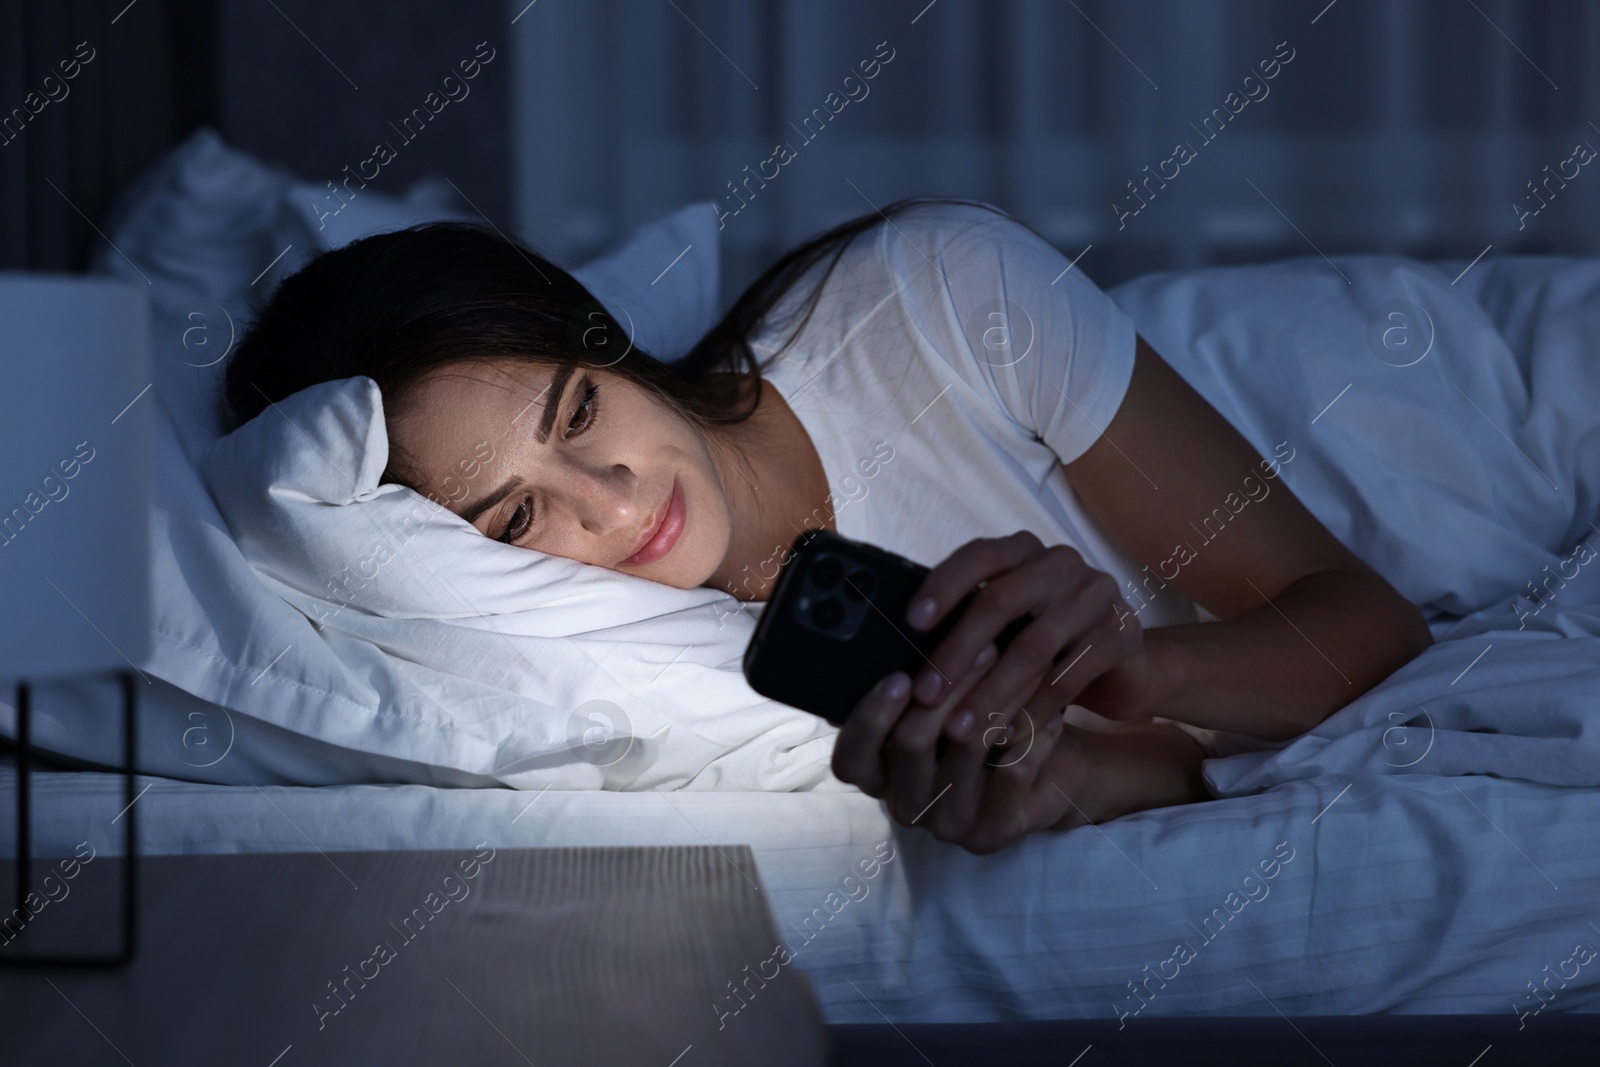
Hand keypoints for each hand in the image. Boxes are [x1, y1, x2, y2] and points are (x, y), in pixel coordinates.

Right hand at [830, 668, 1068, 853]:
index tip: (900, 678)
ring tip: (1024, 662)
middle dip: (948, 687)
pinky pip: (1012, 772)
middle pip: (911, 743)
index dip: (870, 718)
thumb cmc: (983, 726)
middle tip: (983, 647)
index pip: (852, 758)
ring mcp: (946, 824)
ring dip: (998, 698)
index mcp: (879, 774)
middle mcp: (905, 804)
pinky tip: (1051, 708)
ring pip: (966, 749)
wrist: (1049, 778)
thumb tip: (904, 636)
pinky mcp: (990, 833)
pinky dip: (1033, 734)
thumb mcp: (944, 704)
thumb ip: (919, 684)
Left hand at [905, 531, 1152, 745]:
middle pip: (1001, 601)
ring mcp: (1096, 595)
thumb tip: (899, 653)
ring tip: (959, 729)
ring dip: (990, 692)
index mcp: (1025, 551)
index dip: (944, 586)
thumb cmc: (1046, 646)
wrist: (1125, 666)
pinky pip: (1069, 676)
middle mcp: (1061, 563)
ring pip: (1034, 645)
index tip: (911, 622)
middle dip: (957, 652)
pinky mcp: (1121, 633)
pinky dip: (1032, 712)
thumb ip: (968, 623)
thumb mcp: (1007, 626)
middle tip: (925, 694)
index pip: (979, 556)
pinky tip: (1005, 739)